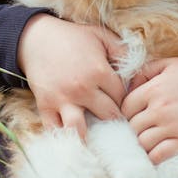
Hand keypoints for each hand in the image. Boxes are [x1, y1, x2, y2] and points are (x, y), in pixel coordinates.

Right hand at [17, 14, 125, 138]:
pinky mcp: (45, 107)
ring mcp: (62, 100)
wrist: (37, 38)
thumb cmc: (73, 37)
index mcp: (98, 71)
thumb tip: (139, 69)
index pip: (122, 96)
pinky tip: (75, 142)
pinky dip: (65, 139)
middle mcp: (82, 89)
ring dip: (92, 138)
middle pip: (108, 115)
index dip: (126, 99)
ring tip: (99, 140)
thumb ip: (122, 50)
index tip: (126, 102)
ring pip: (80, 130)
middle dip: (116, 120)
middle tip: (119, 123)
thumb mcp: (101, 36)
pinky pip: (55, 131)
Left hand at [121, 57, 177, 164]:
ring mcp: (172, 127)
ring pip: (142, 143)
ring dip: (142, 141)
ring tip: (149, 137)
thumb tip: (129, 86)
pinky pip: (158, 156)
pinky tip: (157, 149)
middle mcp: (160, 109)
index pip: (126, 106)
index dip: (128, 110)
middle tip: (142, 125)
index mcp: (154, 89)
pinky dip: (153, 155)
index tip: (135, 112)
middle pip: (132, 126)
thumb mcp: (169, 64)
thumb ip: (145, 71)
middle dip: (134, 126)